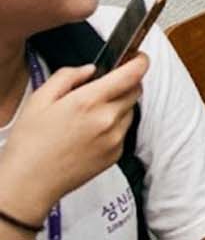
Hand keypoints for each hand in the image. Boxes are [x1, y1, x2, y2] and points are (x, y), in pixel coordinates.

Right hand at [0, 55, 147, 223]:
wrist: (28, 183)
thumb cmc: (30, 144)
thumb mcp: (40, 100)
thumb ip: (67, 77)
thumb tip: (90, 70)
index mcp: (89, 101)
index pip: (132, 73)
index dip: (139, 61)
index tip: (137, 57)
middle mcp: (108, 119)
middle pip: (135, 90)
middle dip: (125, 83)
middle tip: (103, 88)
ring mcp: (115, 139)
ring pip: (130, 111)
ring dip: (119, 106)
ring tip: (89, 116)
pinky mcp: (116, 154)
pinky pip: (124, 132)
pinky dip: (114, 127)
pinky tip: (89, 134)